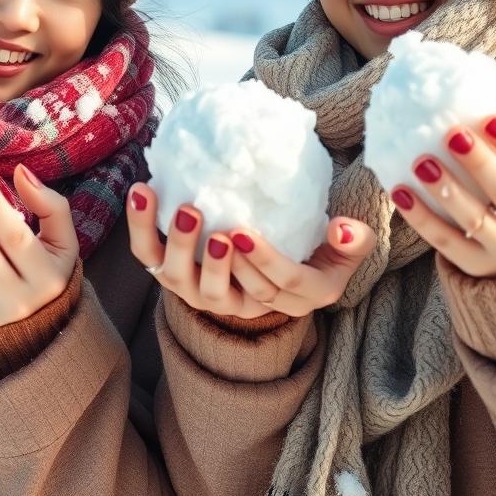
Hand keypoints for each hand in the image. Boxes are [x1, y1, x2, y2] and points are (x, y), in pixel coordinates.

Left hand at [126, 183, 375, 317]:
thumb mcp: (345, 246)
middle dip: (212, 261)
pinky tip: (143, 191)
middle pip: (226, 294)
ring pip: (186, 283)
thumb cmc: (316, 242)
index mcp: (299, 296)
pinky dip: (143, 228)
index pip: (279, 286)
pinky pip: (153, 258)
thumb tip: (341, 228)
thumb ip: (352, 239)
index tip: (242, 232)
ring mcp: (211, 294)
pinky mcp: (181, 275)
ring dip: (177, 246)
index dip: (261, 263)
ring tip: (181, 208)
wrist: (278, 253)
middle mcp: (250, 304)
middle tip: (203, 217)